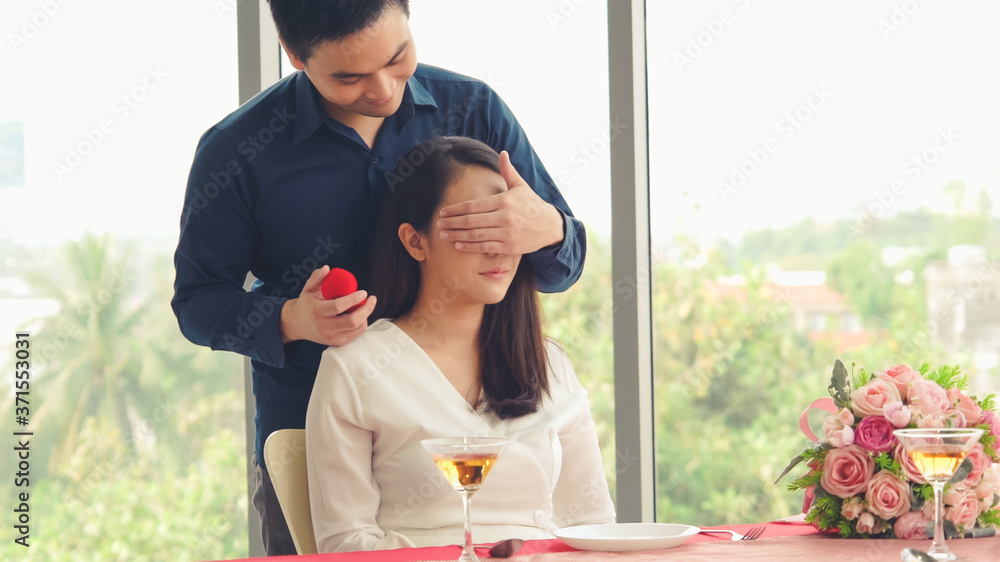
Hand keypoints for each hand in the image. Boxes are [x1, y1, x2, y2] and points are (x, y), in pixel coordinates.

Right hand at [279, 266, 376, 345]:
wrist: (298, 324)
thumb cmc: (306, 304)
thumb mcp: (308, 289)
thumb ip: (316, 277)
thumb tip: (327, 268)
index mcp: (318, 312)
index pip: (338, 306)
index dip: (353, 299)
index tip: (363, 292)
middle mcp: (325, 327)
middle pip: (352, 321)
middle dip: (366, 309)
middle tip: (372, 299)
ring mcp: (332, 337)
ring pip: (357, 328)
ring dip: (365, 316)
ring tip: (366, 305)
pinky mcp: (337, 342)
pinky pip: (356, 334)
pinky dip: (362, 323)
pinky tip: (361, 315)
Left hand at [436, 150, 563, 253]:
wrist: (550, 226)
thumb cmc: (532, 204)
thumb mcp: (520, 186)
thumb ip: (508, 171)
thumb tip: (503, 153)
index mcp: (504, 200)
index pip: (473, 205)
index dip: (455, 209)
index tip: (443, 212)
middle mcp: (504, 217)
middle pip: (471, 220)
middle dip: (452, 223)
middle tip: (438, 224)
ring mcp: (506, 232)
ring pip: (476, 235)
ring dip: (457, 235)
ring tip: (443, 235)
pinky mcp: (509, 246)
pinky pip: (485, 247)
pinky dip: (470, 246)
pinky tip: (458, 245)